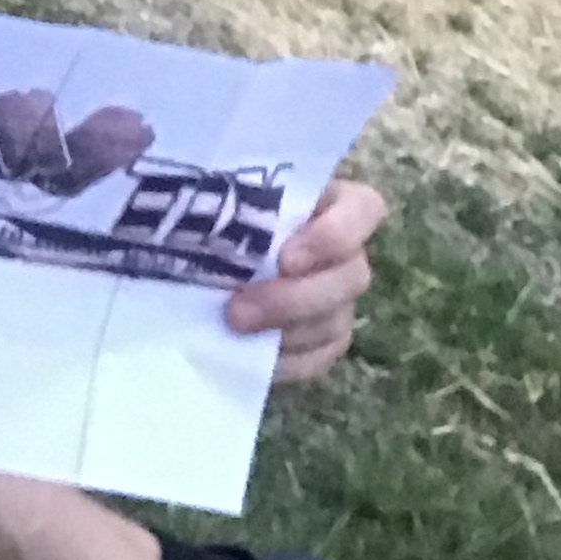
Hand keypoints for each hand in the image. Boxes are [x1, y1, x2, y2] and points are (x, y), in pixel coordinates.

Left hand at [226, 176, 386, 383]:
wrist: (195, 269)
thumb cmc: (209, 219)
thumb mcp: (215, 199)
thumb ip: (225, 199)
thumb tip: (207, 208)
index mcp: (329, 203)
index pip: (365, 210)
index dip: (335, 235)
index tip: (285, 258)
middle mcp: (344, 251)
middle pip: (352, 276)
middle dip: (294, 298)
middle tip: (238, 308)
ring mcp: (339, 299)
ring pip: (336, 321)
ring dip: (285, 330)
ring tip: (232, 327)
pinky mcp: (325, 339)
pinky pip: (320, 357)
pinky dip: (286, 360)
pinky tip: (248, 352)